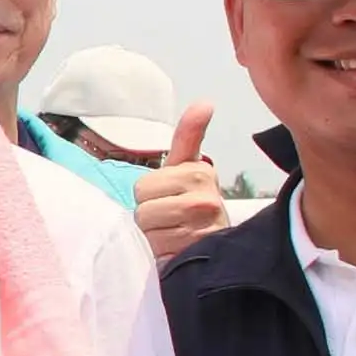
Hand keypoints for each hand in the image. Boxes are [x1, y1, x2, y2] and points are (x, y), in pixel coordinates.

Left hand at [133, 101, 230, 262]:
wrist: (212, 252)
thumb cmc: (192, 207)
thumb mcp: (187, 170)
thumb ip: (188, 137)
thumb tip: (204, 103)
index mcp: (200, 171)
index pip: (146, 183)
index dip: (151, 194)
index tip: (177, 183)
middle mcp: (206, 193)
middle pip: (142, 199)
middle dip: (150, 211)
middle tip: (171, 217)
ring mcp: (202, 219)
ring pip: (146, 220)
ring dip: (155, 231)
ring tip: (175, 231)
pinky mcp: (196, 244)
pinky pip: (156, 243)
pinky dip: (162, 248)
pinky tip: (178, 245)